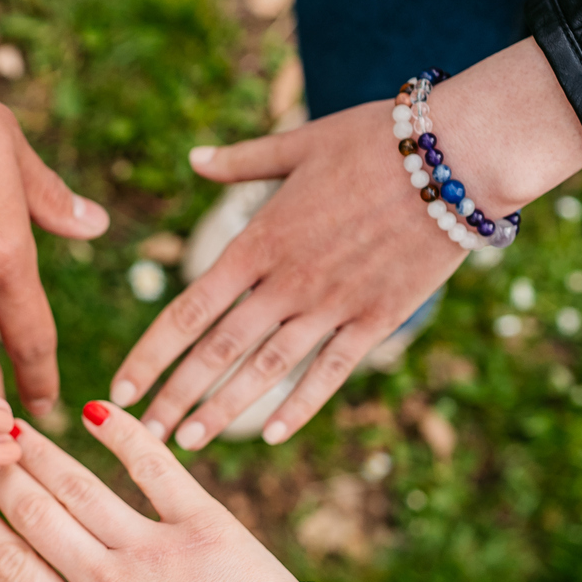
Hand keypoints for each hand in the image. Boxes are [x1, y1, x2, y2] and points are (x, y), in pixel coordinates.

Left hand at [110, 100, 461, 450]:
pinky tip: (271, 436)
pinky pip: (330, 373)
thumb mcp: (298, 143)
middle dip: (175, 395)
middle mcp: (287, 282)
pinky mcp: (376, 320)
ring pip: (266, 370)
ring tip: (188, 442)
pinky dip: (299, 407)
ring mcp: (332, 305)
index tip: (121, 385)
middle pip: (218, 351)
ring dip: (224, 409)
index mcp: (259, 241)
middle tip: (142, 433)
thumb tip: (194, 159)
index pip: (188, 309)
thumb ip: (242, 162)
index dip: (152, 352)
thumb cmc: (375, 139)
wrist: (460, 154)